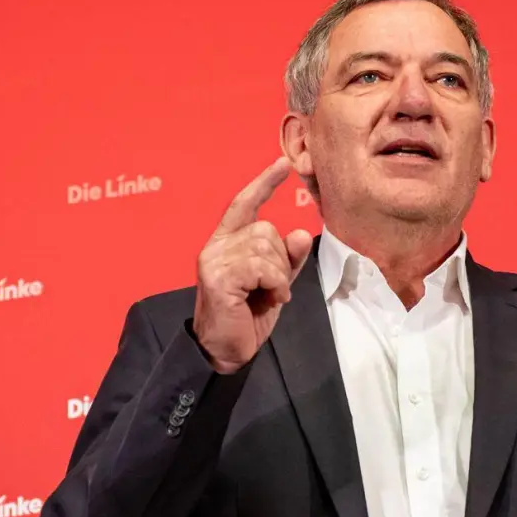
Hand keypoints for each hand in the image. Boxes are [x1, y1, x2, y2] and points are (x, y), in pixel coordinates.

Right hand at [192, 158, 313, 373]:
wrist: (225, 352)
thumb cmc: (247, 317)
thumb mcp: (274, 284)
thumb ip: (288, 259)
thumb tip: (302, 232)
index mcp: (225, 242)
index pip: (243, 203)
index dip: (264, 183)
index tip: (283, 163)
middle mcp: (215, 246)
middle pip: (265, 229)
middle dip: (281, 259)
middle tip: (274, 288)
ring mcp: (213, 260)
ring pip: (266, 247)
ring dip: (279, 275)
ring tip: (270, 295)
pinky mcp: (218, 277)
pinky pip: (262, 267)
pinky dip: (276, 284)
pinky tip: (270, 299)